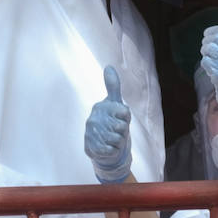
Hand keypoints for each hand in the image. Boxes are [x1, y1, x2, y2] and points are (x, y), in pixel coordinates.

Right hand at [84, 66, 132, 183]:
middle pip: (122, 127)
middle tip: (117, 132)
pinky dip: (114, 151)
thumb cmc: (112, 123)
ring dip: (119, 142)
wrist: (103, 148)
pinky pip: (112, 150)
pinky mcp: (90, 148)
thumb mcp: (115, 104)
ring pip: (117, 140)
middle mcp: (93, 119)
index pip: (125, 112)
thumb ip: (113, 86)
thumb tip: (108, 66)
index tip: (121, 119)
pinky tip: (109, 149)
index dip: (126, 119)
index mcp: (100, 107)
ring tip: (113, 141)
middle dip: (123, 132)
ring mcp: (90, 134)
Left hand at [200, 6, 217, 117]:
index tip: (214, 36)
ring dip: (206, 53)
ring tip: (213, 58)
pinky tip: (214, 69)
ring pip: (208, 48)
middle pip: (215, 38)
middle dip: (209, 42)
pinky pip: (205, 61)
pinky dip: (206, 64)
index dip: (216, 31)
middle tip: (211, 49)